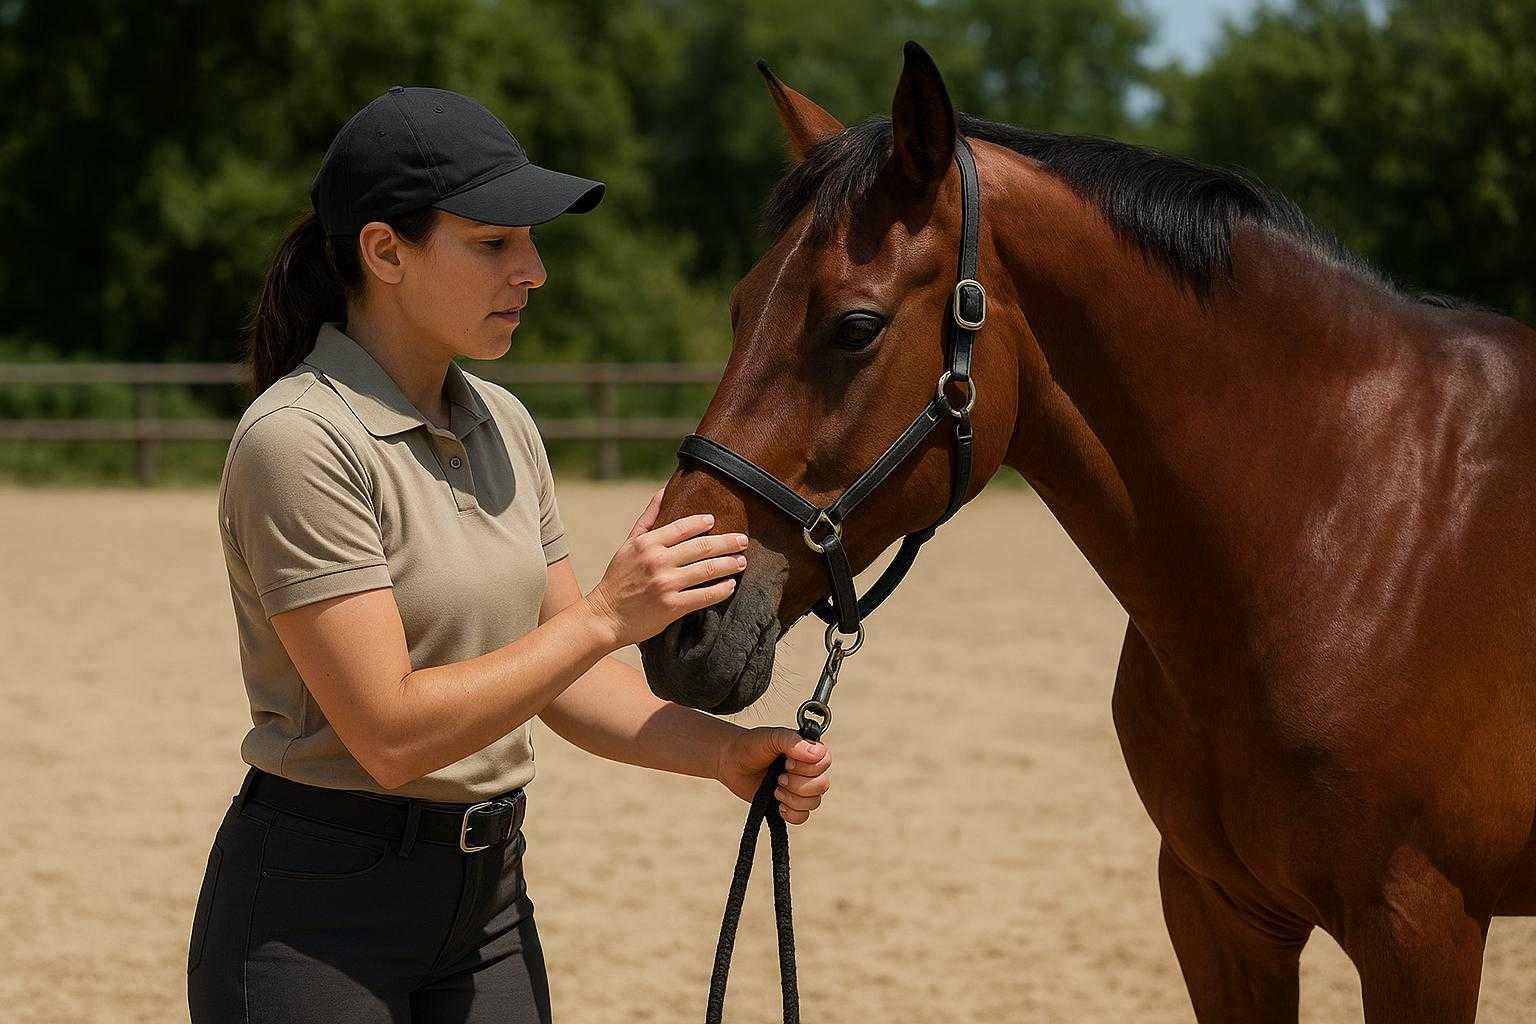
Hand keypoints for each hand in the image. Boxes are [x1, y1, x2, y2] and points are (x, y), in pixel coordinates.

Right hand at [582, 487, 749, 648]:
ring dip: (729, 564)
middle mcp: (657, 561)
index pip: (682, 527)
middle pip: (702, 547)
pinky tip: (730, 585)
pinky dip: (722, 589)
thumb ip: (648, 519)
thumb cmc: (618, 579)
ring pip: (708, 570)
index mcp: (646, 544)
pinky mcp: (672, 606)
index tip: (716, 520)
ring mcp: (666, 584)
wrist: (605, 617)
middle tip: (742, 541)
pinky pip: (705, 595)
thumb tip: (664, 490)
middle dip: (727, 543)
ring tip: (742, 562)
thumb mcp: (628, 545)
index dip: (702, 522)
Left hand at [715, 726, 831, 823]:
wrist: (730, 763)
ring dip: (792, 798)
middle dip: (798, 784)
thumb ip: (791, 741)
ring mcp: (800, 789)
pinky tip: (778, 805)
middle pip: (822, 785)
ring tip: (775, 789)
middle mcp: (808, 770)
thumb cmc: (750, 746)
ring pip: (814, 802)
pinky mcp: (790, 805)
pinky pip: (803, 817)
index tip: (787, 762)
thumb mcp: (770, 737)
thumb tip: (815, 754)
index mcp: (807, 751)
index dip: (807, 767)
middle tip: (778, 777)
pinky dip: (791, 813)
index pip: (825, 761)